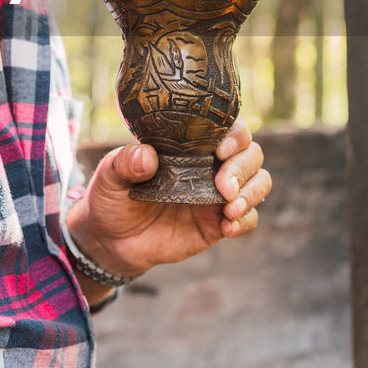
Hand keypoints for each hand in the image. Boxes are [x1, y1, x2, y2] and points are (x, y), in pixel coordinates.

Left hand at [66, 116, 270, 281]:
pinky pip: (249, 218)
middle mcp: (210, 165)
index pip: (227, 127)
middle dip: (243, 167)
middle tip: (223, 187)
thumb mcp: (109, 175)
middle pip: (251, 154)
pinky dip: (246, 221)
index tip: (221, 148)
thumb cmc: (111, 197)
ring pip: (258, 183)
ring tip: (229, 209)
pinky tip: (227, 227)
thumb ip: (125, 162)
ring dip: (251, 193)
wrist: (110, 240)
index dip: (235, 133)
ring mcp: (217, 194)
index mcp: (189, 144)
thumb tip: (147, 156)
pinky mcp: (217, 223)